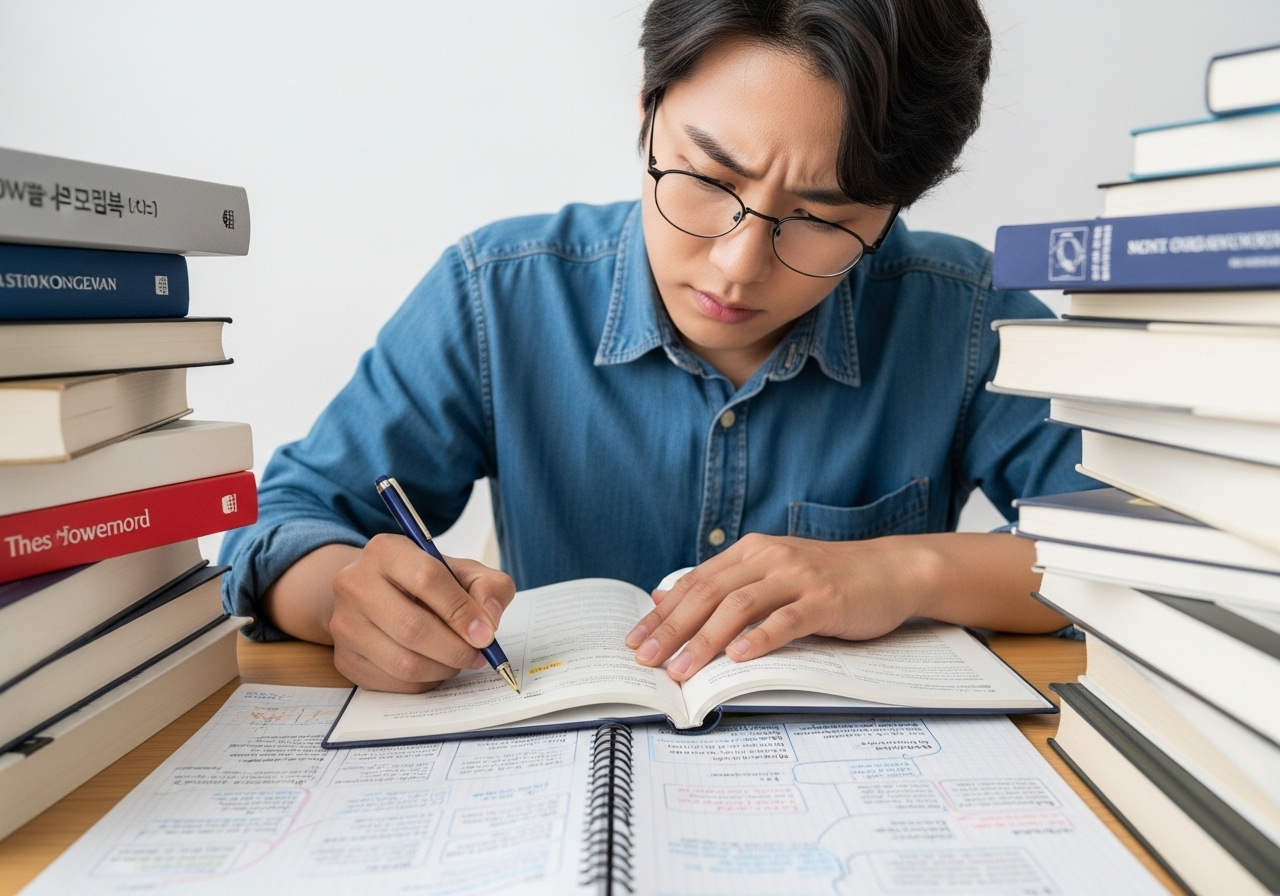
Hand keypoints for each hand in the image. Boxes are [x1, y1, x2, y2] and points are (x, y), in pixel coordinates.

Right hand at [327, 534, 516, 692]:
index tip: (486, 633)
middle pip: (412, 627)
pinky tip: (435, 666)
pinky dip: (425, 681)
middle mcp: (354, 583)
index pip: (427, 577)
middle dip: (456, 648)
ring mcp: (344, 624)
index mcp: (386, 551)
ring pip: (403, 662)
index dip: (461, 610)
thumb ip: (488, 587)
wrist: (377, 595)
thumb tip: (489, 619)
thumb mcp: (462, 572)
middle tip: (478, 654)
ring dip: (443, 668)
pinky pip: (394, 683)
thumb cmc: (426, 583)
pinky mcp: (344, 659)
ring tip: (458, 659)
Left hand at [624, 533, 925, 681]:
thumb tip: (664, 596)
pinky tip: (738, 657)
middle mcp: (769, 558)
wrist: (890, 570)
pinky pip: (786, 620)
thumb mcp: (769, 573)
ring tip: (682, 669)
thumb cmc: (827, 579)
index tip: (635, 641)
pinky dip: (760, 638)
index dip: (662, 613)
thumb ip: (722, 584)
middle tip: (647, 660)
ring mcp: (798, 578)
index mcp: (750, 552)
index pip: (695, 583)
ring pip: (740, 607)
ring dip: (706, 640)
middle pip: (710, 594)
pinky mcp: (825, 600)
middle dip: (673, 629)